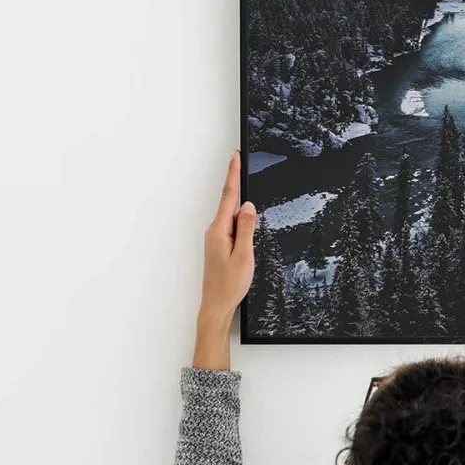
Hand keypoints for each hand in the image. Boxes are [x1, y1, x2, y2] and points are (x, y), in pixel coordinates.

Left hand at [194, 151, 256, 368]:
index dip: (233, 175)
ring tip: (248, 189)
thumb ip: (247, 228)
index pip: (229, 196)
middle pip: (229, 201)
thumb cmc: (229, 285)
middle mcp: (215, 231)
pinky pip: (232, 225)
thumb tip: (249, 205)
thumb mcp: (244, 255)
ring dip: (241, 202)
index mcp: (219, 230)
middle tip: (242, 162)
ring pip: (232, 215)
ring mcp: (216, 239)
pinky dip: (241, 218)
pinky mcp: (220, 246)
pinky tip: (248, 218)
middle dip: (237, 182)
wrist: (216, 306)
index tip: (235, 158)